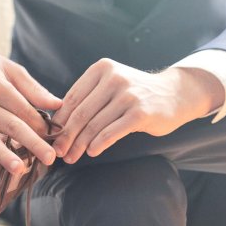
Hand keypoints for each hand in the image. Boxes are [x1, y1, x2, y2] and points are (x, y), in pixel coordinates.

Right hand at [0, 29, 61, 172]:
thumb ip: (33, 89)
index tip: (54, 137)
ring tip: (19, 168)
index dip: (40, 124)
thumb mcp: (11, 69)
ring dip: (3, 152)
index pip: (23, 109)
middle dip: (31, 143)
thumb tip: (58, 104)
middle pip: (10, 124)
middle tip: (49, 159)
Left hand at [52, 58, 224, 163]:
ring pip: (94, 124)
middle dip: (67, 136)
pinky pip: (112, 132)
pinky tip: (92, 152)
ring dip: (80, 144)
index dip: (60, 120)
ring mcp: (128, 95)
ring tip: (72, 156)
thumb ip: (89, 98)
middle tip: (58, 152)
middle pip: (81, 113)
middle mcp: (114, 78)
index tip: (51, 137)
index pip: (73, 98)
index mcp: (102, 69)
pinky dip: (99, 144)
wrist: (174, 93)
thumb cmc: (136, 94)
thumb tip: (58, 123)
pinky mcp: (140, 112)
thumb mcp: (111, 86)